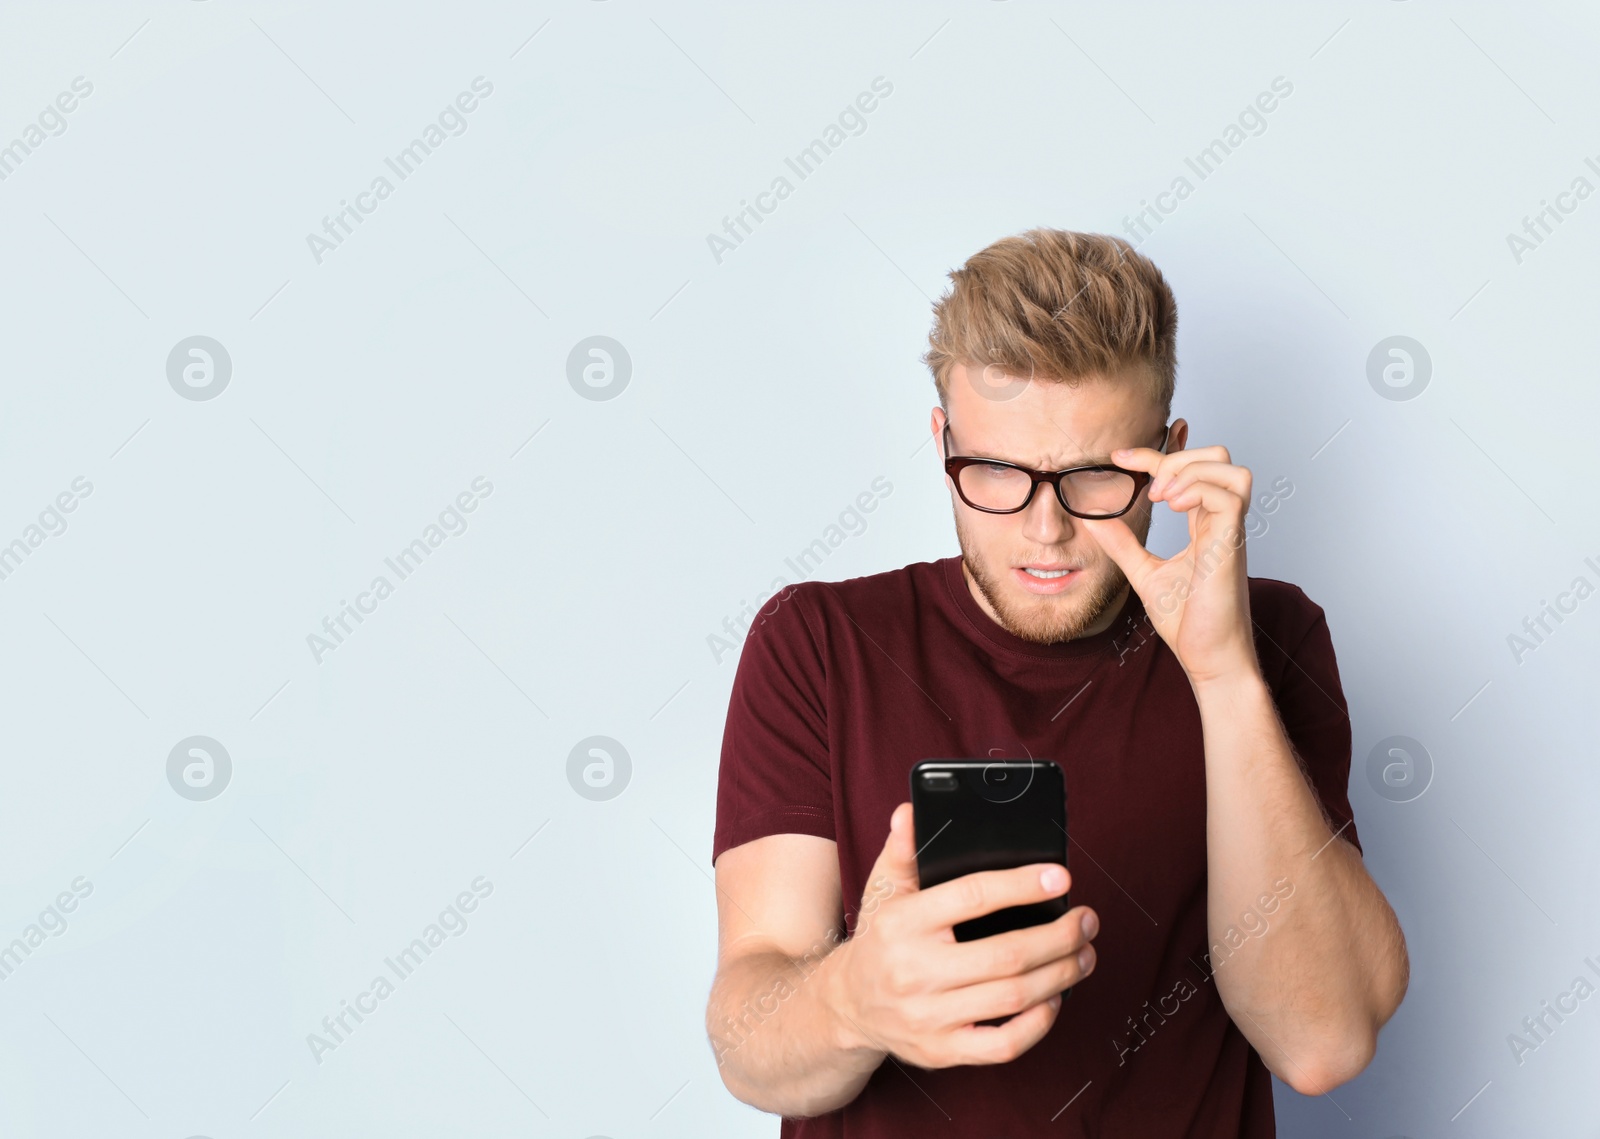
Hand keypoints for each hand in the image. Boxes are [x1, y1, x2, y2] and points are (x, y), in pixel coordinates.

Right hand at [827, 803, 1098, 1068]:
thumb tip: (911, 812)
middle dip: (1060, 936)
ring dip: (1061, 974)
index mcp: (903, 922)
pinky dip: (1038, 1024)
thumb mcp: (883, 889)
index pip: (972, 896)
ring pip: (1012, 997)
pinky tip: (1055, 999)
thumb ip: (902, 850)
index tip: (1059, 876)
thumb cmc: (881, 938)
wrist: (848, 1004)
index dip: (1021, 885)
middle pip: (1007, 954)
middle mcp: (914, 971)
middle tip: (1087, 920)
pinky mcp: (941, 1050)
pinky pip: (1003, 1045)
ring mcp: (928, 1016)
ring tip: (1084, 954)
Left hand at [1080, 442, 1258, 686]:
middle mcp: (1221, 524)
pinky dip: (1198, 491)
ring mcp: (1229, 533)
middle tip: (1149, 486)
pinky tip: (1173, 508)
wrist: (1207, 658)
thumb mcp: (1143, 572)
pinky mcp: (1230, 547)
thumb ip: (1122, 543)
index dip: (1156, 456)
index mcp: (1204, 526)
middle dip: (1181, 457)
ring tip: (1162, 498)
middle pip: (1221, 460)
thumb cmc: (1188, 622)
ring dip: (1192, 472)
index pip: (1188, 472)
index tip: (1120, 458)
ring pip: (1234, 472)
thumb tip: (1092, 518)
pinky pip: (1229, 498)